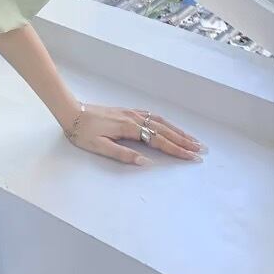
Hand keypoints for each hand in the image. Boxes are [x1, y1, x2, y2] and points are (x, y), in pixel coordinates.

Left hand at [63, 103, 205, 165]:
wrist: (71, 112)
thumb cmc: (83, 132)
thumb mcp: (100, 147)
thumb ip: (123, 155)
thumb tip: (146, 162)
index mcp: (129, 128)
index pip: (159, 141)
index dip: (177, 150)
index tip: (193, 157)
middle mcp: (134, 118)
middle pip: (164, 130)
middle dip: (184, 141)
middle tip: (201, 149)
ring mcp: (132, 113)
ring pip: (161, 122)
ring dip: (178, 131)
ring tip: (192, 139)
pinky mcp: (127, 110)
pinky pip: (152, 116)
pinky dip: (165, 122)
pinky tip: (170, 126)